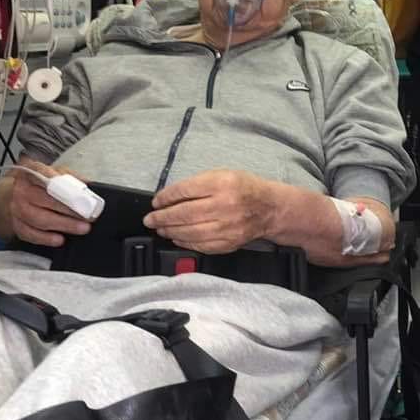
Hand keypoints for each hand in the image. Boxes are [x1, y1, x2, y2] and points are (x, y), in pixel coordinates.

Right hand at [8, 159, 93, 246]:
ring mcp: (16, 208)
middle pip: (45, 200)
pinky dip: (46, 238)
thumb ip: (72, 179)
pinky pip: (30, 234)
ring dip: (63, 225)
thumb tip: (91, 189)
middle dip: (69, 210)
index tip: (83, 199)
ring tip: (81, 228)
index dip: (66, 189)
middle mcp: (21, 189)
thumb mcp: (56, 174)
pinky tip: (60, 239)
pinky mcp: (16, 225)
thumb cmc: (40, 185)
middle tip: (87, 217)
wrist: (18, 195)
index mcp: (32, 172)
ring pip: (39, 219)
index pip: (48, 177)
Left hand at [144, 170, 275, 253]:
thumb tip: (169, 197)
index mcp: (222, 184)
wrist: (269, 208)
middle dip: (162, 217)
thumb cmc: (243, 188)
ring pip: (190, 232)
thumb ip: (197, 184)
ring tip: (160, 228)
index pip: (185, 191)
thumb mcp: (221, 174)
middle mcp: (224, 206)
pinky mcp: (228, 243)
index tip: (156, 201)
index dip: (166, 197)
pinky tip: (176, 237)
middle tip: (150, 219)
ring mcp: (227, 227)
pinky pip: (200, 245)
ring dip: (170, 231)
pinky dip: (185, 242)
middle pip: (184, 214)